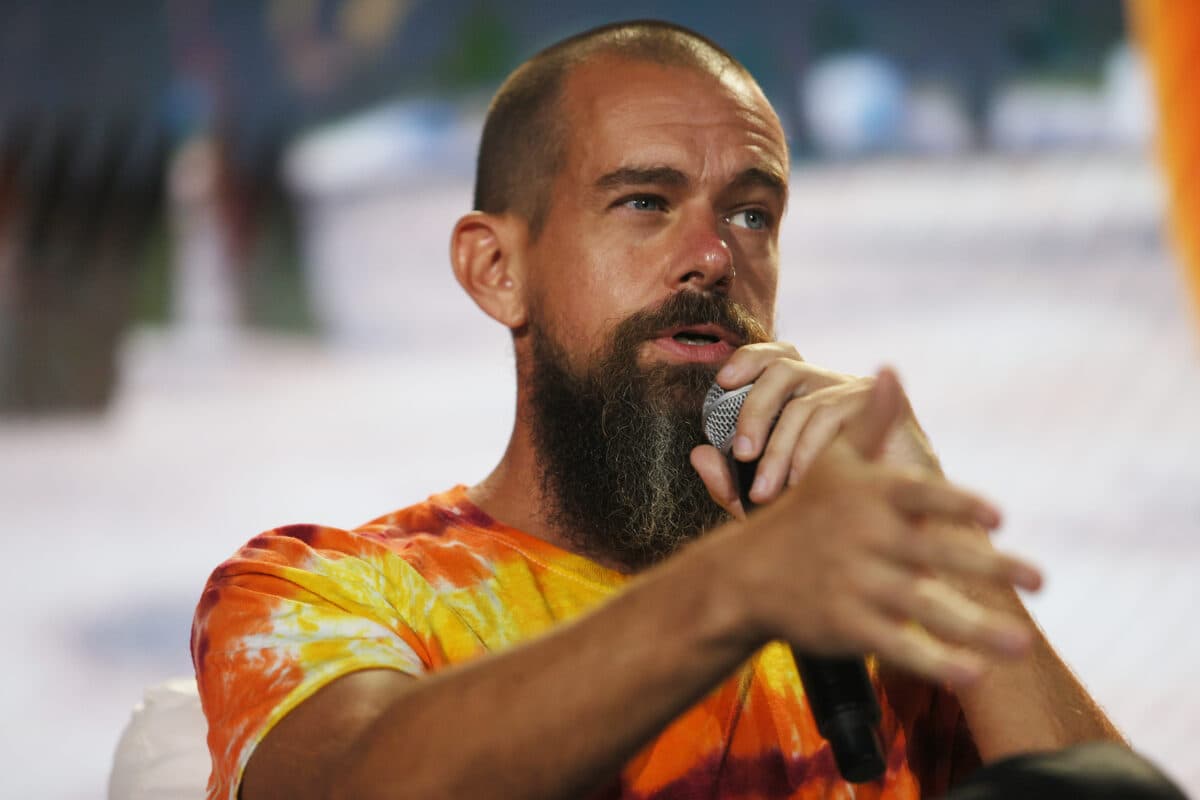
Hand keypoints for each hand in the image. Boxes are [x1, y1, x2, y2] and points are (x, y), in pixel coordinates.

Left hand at [691, 343, 937, 515]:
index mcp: (802, 393)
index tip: (723, 383)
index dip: (748, 359)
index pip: (774, 357)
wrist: (899, 532)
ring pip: (806, 402)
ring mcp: (859, 392)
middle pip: (782, 369)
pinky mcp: (887, 406)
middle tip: (741, 456)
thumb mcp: (770, 502)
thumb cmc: (832, 514)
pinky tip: (802, 482)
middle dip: (753, 412)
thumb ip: (730, 484)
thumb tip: (697, 455)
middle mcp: (829, 384)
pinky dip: (812, 450)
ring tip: (766, 492)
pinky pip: (837, 416)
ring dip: (780, 449)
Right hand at [701, 368, 1041, 686]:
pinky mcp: (847, 627)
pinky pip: (897, 645)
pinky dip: (933, 661)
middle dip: (989, 568)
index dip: (957, 505)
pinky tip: (973, 674)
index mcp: (867, 496)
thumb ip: (873, 421)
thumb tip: (892, 370)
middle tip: (1041, 579)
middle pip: (932, 554)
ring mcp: (855, 585)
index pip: (918, 496)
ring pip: (921, 607)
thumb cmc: (805, 512)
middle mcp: (863, 540)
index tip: (1000, 515)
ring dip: (973, 628)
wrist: (748, 573)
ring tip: (1020, 644)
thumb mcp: (833, 461)